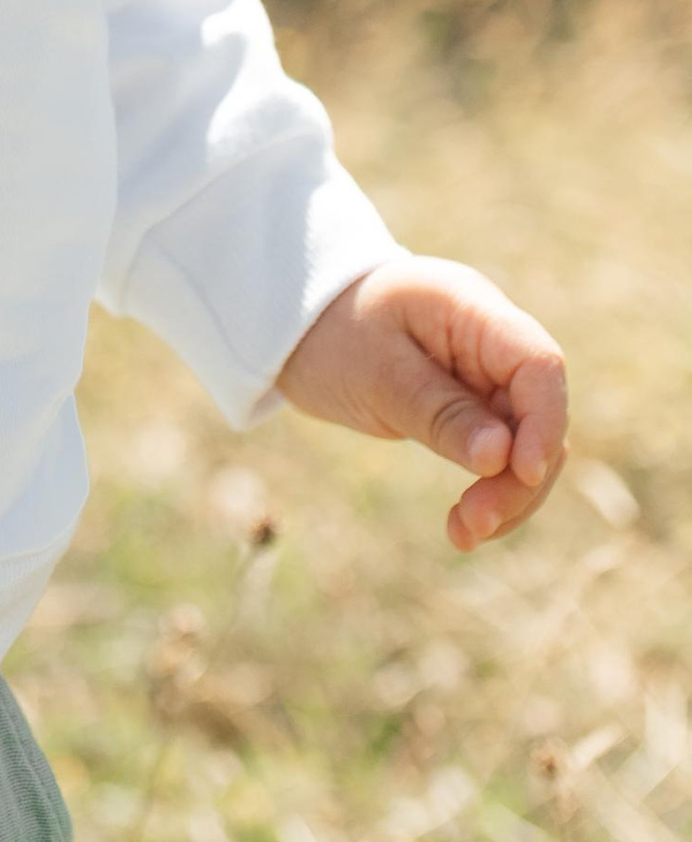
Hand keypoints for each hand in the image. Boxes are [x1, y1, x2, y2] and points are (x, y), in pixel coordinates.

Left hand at [276, 255, 567, 550]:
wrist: (298, 323)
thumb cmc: (331, 333)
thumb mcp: (376, 374)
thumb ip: (439, 412)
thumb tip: (502, 459)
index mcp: (469, 307)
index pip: (537, 363)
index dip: (543, 421)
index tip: (520, 473)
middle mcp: (490, 339)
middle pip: (538, 412)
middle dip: (519, 476)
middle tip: (475, 523)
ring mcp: (486, 374)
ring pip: (527, 443)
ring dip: (507, 495)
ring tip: (464, 534)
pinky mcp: (475, 407)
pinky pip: (501, 454)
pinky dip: (490, 490)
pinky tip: (463, 526)